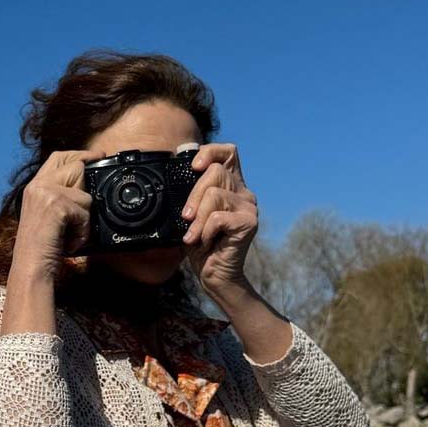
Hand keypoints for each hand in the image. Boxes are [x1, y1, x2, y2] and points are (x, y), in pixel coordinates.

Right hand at [10, 150, 103, 280]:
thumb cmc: (40, 248)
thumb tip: (85, 189)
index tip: (97, 156)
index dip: (81, 155)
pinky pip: (86, 213)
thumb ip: (60, 197)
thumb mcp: (47, 216)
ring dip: (84, 219)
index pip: (59, 157)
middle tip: (81, 212)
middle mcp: (38, 185)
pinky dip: (82, 232)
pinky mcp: (57, 205)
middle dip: (85, 190)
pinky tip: (69, 241)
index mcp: (34, 186)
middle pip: (76, 167)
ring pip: (85, 194)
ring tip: (69, 235)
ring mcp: (47, 192)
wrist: (30, 266)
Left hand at [180, 143, 258, 296]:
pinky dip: (205, 232)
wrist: (215, 275)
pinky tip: (207, 242)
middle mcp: (243, 192)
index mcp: (230, 186)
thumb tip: (178, 175)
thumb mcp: (190, 215)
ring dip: (198, 219)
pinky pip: (218, 217)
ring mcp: (249, 207)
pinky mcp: (249, 222)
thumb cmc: (200, 245)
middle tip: (186, 217)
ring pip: (215, 195)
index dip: (211, 152)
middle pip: (216, 172)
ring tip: (196, 236)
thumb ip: (190, 195)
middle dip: (193, 195)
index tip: (194, 166)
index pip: (229, 153)